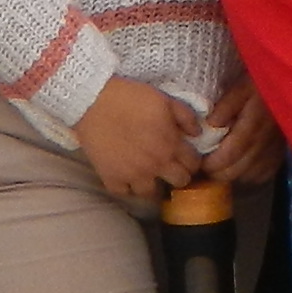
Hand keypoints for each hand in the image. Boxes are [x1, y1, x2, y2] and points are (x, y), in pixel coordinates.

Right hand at [72, 77, 204, 205]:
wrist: (93, 101)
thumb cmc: (130, 98)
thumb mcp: (164, 100)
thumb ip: (186, 117)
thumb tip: (198, 133)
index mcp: (171, 145)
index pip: (194, 165)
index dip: (192, 161)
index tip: (186, 158)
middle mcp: (156, 165)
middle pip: (179, 182)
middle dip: (179, 175)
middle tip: (170, 167)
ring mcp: (133, 175)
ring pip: (152, 194)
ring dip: (153, 185)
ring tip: (149, 175)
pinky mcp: (112, 178)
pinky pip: (124, 193)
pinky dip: (127, 187)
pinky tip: (128, 177)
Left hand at [198, 78, 286, 190]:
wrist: (289, 85)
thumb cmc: (261, 84)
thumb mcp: (242, 86)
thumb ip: (227, 105)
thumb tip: (211, 124)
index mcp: (254, 123)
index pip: (230, 154)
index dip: (213, 164)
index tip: (200, 163)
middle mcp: (266, 140)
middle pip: (239, 169)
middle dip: (219, 173)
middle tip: (207, 167)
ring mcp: (275, 149)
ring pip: (251, 175)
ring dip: (233, 175)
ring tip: (222, 167)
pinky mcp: (281, 152)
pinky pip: (264, 173)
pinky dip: (250, 175)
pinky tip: (242, 167)